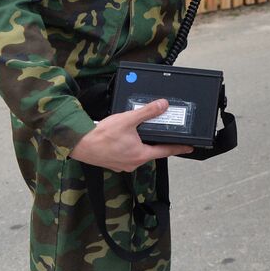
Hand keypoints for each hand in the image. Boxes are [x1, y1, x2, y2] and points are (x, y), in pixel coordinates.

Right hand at [68, 99, 193, 172]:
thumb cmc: (102, 135)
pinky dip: (131, 146)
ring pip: (139, 153)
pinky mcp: (114, 163)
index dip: (178, 147)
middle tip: (163, 134)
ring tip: (141, 132)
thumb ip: (147, 112)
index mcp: (141, 155)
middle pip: (152, 151)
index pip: (166, 151)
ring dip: (142, 143)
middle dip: (157, 142)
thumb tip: (162, 105)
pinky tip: (126, 138)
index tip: (189, 147)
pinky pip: (128, 154)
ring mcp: (123, 165)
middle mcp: (134, 163)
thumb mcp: (128, 119)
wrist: (79, 144)